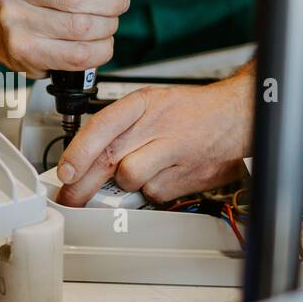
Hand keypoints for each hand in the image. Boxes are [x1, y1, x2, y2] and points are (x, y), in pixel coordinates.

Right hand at [0, 0, 130, 77]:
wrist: (4, 22)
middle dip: (111, 2)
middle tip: (119, 2)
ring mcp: (14, 20)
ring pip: (82, 27)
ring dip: (107, 26)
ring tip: (107, 22)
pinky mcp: (23, 51)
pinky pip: (79, 54)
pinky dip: (100, 49)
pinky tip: (98, 42)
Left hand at [55, 78, 252, 206]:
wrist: (238, 116)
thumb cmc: (192, 111)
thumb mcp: (152, 105)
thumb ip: (119, 128)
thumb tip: (82, 159)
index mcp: (143, 103)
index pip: (102, 127)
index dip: (79, 153)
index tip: (65, 172)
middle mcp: (157, 125)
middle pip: (110, 159)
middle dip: (83, 185)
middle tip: (70, 198)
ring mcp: (173, 152)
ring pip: (130, 179)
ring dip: (127, 184)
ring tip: (139, 172)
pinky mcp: (186, 177)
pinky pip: (154, 194)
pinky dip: (152, 191)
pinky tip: (164, 175)